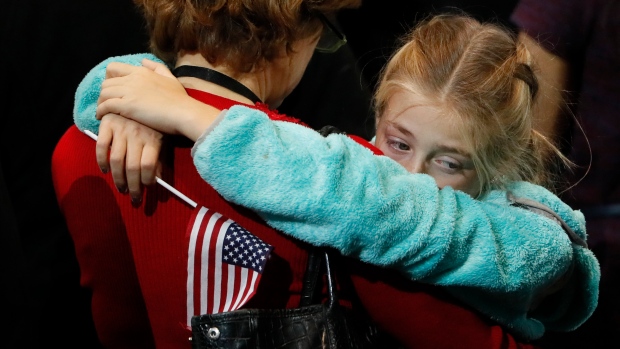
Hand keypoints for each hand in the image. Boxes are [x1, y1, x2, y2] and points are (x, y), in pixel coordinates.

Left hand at [97, 58, 218, 140]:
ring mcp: (129, 91)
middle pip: (106, 82)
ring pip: (103, 93)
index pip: (114, 68)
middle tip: (107, 103)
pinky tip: (101, 117)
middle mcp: (132, 78)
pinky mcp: (127, 105)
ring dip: (100, 102)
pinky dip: (100, 111)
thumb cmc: (180, 99)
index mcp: (141, 71)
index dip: (109, 78)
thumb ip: (156, 67)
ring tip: (103, 111)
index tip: (112, 89)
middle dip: (103, 93)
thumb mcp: (170, 78)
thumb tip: (143, 61)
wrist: (183, 112)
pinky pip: (105, 105)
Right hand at [97, 113, 162, 204]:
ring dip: (118, 178)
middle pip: (132, 167)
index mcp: (153, 138)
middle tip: (133, 198)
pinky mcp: (107, 124)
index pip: (148, 165)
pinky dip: (101, 160)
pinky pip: (102, 146)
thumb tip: (158, 180)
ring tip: (121, 189)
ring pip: (116, 160)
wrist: (142, 94)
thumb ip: (159, 158)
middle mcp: (136, 134)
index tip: (147, 189)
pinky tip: (105, 170)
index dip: (146, 180)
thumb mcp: (161, 138)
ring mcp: (121, 129)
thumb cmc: (154, 122)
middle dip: (133, 187)